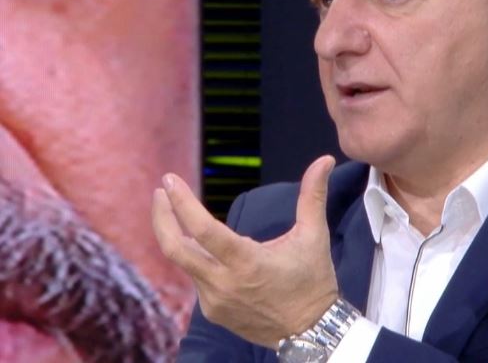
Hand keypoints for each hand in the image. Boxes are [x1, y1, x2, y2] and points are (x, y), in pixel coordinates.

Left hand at [152, 155, 337, 348]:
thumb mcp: (315, 235)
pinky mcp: (214, 311)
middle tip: (160, 192)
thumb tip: (325, 159)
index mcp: (247, 262)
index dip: (182, 202)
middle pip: (174, 249)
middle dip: (161, 217)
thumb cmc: (314, 280)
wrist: (312, 331)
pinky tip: (209, 251)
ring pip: (185, 263)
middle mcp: (224, 283)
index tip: (169, 180)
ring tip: (178, 215)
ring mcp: (215, 300)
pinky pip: (198, 280)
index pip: (202, 229)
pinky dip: (199, 260)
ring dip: (179, 237)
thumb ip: (313, 195)